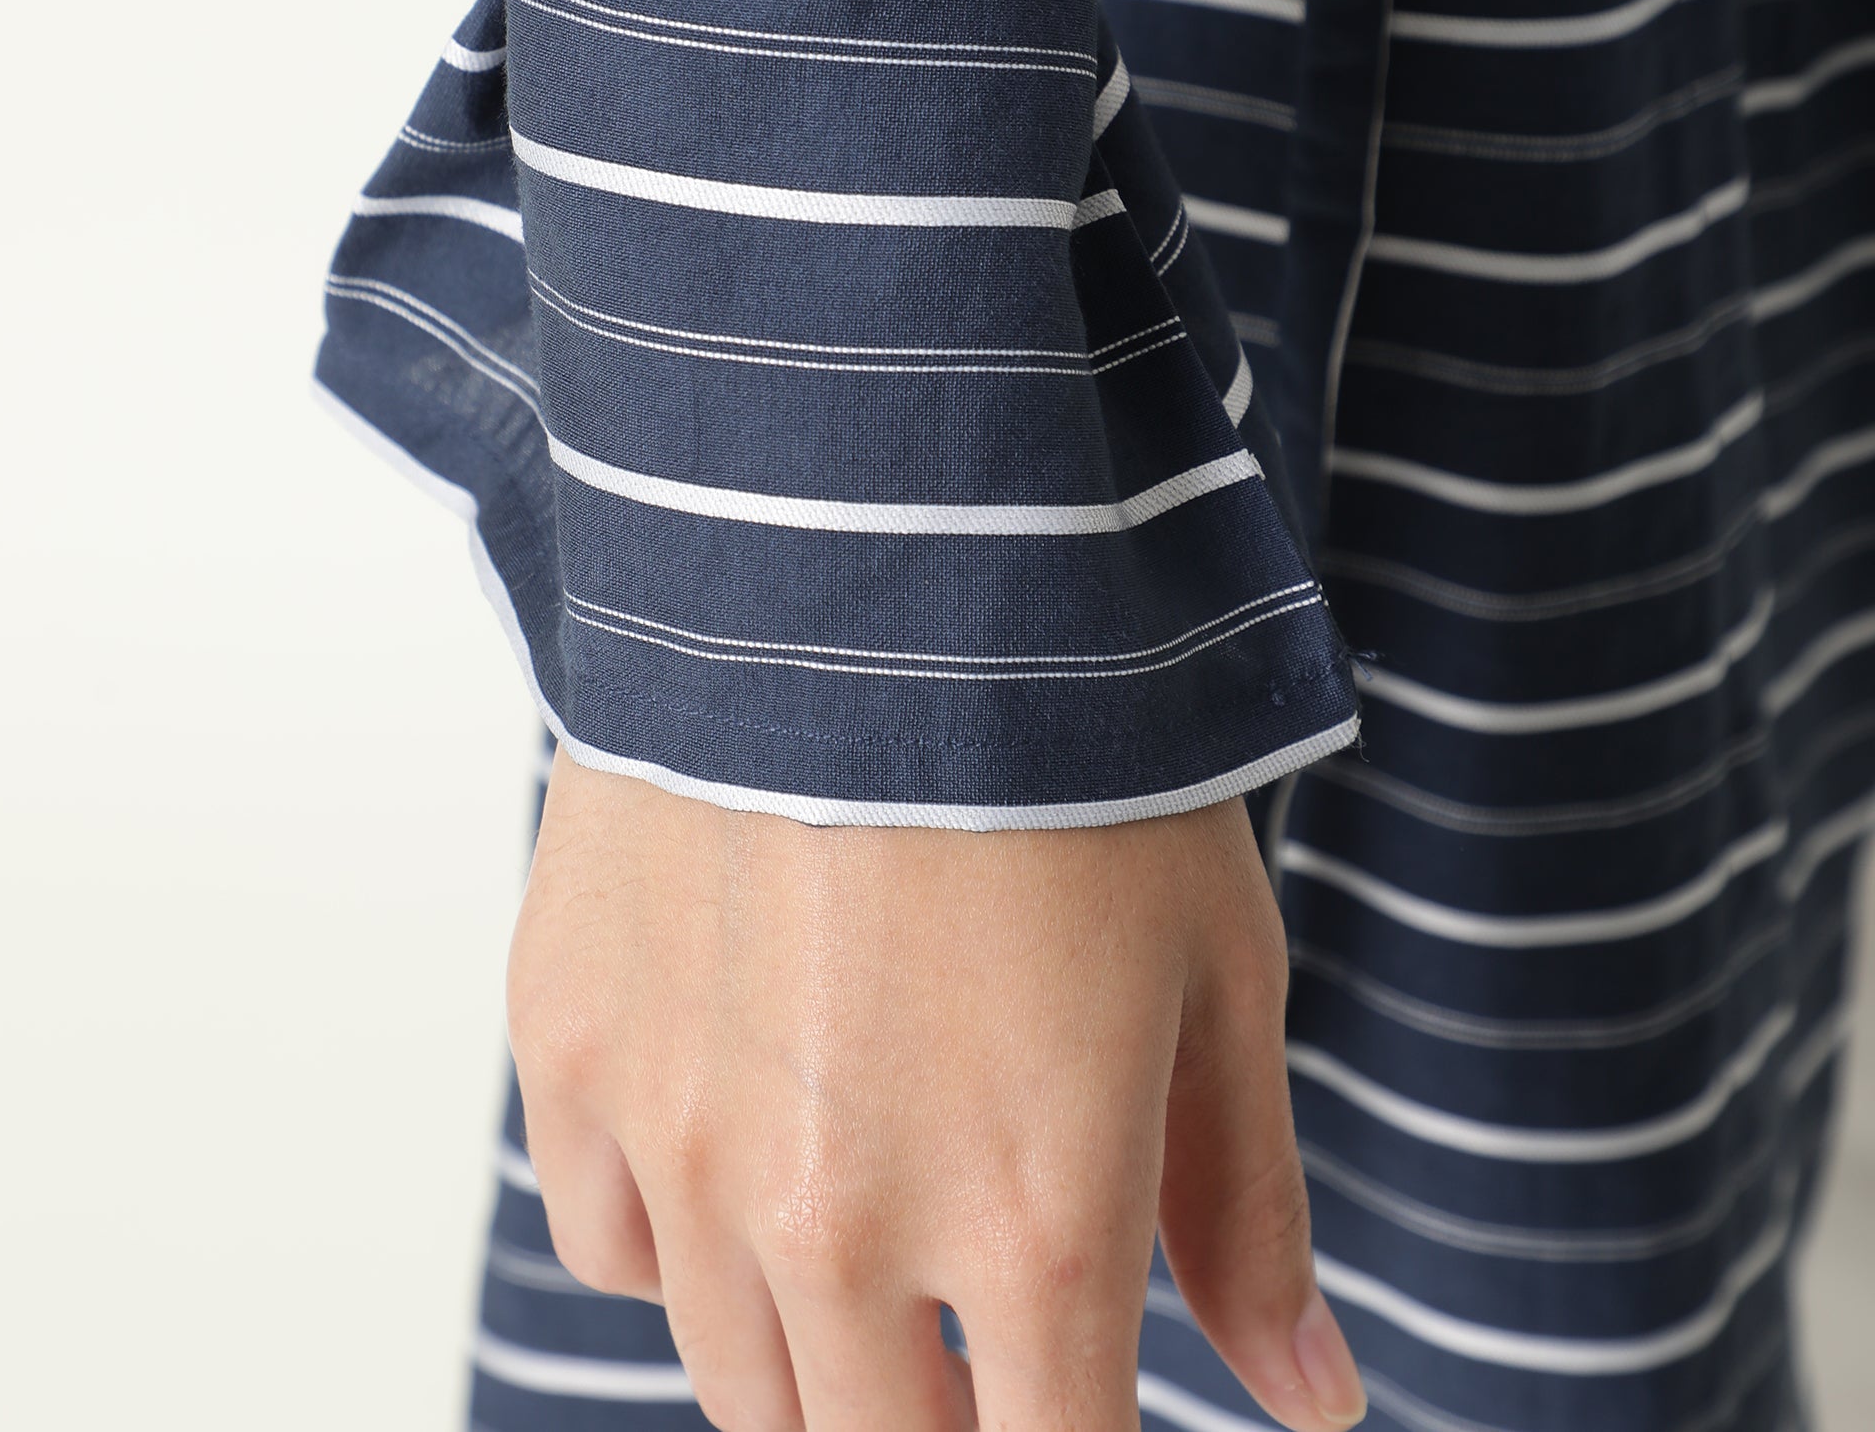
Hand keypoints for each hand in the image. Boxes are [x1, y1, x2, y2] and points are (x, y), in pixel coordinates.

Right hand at [508, 755, 1366, 1431]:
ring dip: (824, 1354)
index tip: (1081, 1405)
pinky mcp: (568, 1045)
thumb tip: (1315, 1398)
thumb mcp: (1213, 966)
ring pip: (739, 1384)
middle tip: (989, 1337)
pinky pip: (613, 1243)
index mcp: (1036, 1217)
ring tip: (880, 1226)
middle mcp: (838, 1222)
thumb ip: (1250, 1208)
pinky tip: (750, 1136)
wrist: (862, 539)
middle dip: (952, 1426)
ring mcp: (681, 1140)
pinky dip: (685, 1240)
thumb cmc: (1071, 741)